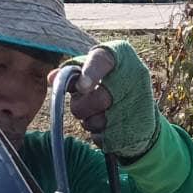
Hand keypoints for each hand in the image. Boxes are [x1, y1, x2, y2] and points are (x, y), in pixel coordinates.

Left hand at [54, 40, 160, 159]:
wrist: (140, 111)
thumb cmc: (107, 84)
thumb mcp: (90, 71)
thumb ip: (71, 73)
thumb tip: (52, 79)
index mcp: (121, 56)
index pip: (103, 60)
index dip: (90, 73)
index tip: (81, 87)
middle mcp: (134, 76)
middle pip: (99, 97)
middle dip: (82, 106)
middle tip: (79, 105)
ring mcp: (138, 104)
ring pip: (100, 121)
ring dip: (89, 121)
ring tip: (96, 114)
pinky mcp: (137, 127)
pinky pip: (106, 136)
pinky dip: (99, 134)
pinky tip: (106, 126)